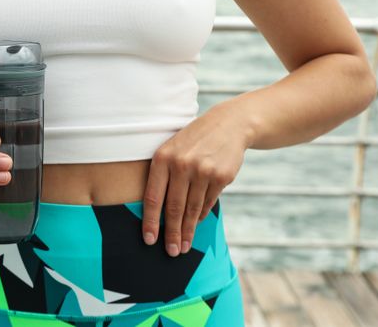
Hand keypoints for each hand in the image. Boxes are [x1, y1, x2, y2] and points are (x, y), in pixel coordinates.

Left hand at [142, 104, 252, 256]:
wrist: (228, 124)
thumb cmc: (192, 141)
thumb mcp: (172, 149)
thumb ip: (163, 175)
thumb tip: (157, 213)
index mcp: (162, 158)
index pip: (153, 197)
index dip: (151, 221)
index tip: (149, 240)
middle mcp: (181, 165)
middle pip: (173, 208)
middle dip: (171, 233)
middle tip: (171, 252)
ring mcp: (202, 171)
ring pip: (192, 209)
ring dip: (187, 231)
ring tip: (184, 246)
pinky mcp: (221, 177)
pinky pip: (207, 203)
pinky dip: (201, 215)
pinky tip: (196, 224)